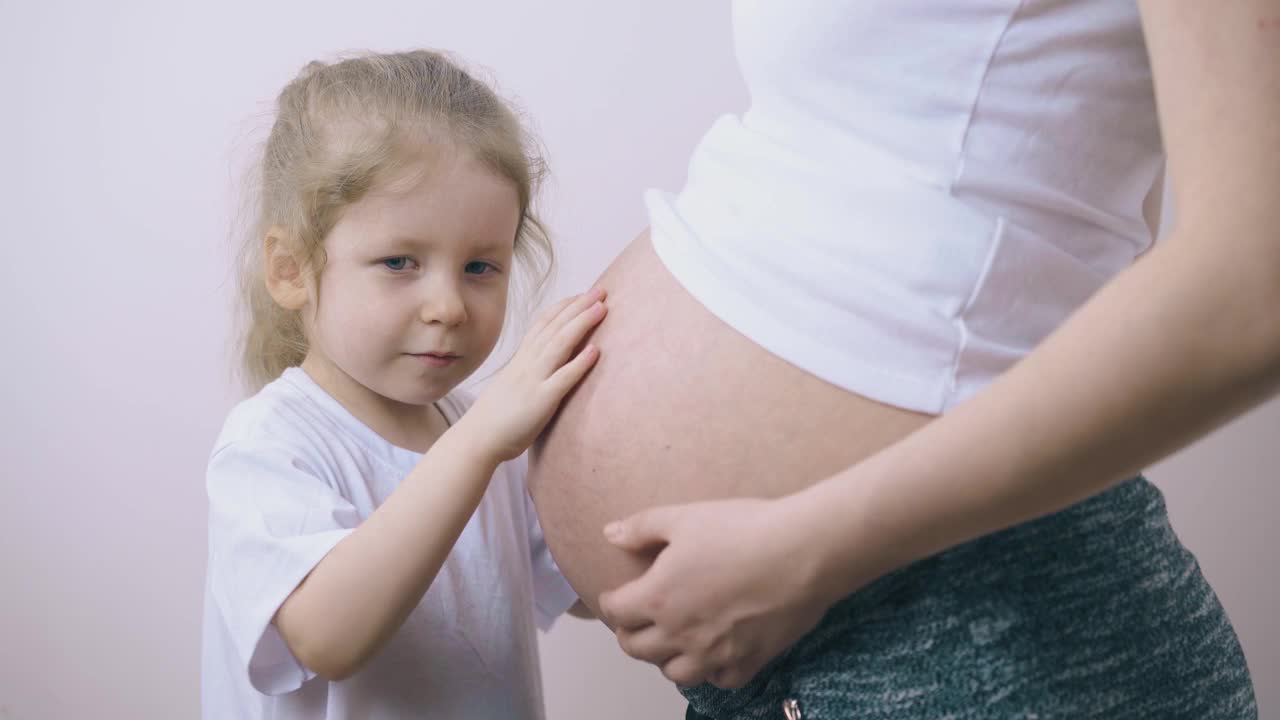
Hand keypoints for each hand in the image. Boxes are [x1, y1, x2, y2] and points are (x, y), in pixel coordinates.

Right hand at [464, 288, 605, 461]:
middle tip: (601, 290)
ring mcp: (534, 380)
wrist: (477, 439)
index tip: (582, 294)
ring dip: (582, 324)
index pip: (543, 324)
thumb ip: (529, 372)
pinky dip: (580, 363)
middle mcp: (527, 364)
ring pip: (560, 344)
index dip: (563, 307)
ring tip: (602, 308)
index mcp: (521, 360)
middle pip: (555, 327)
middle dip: (579, 306)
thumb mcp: (513, 385)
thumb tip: (545, 366)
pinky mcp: (541, 401)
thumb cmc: (496, 417)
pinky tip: (596, 351)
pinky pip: (563, 378)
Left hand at [596, 496, 836, 688]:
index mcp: (658, 597)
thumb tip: (610, 534)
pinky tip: (715, 654)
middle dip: (630, 636)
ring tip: (672, 642)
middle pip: (638, 650)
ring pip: (676, 674)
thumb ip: (641, 528)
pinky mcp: (749, 661)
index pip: (617, 612)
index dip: (611, 603)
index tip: (616, 596)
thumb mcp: (684, 517)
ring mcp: (715, 653)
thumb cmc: (743, 530)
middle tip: (635, 623)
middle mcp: (681, 633)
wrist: (802, 552)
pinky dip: (712, 672)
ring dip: (666, 659)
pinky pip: (720, 680)